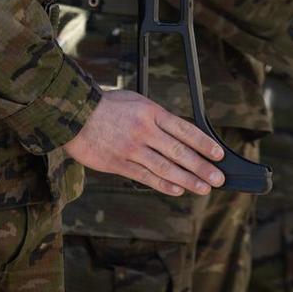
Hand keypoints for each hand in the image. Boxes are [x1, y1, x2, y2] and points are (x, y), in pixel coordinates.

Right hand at [62, 88, 225, 195]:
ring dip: (187, 180)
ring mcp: (131, 149)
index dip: (204, 144)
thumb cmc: (106, 106)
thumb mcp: (137, 102)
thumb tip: (179, 135)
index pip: (185, 130)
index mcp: (151, 112)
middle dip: (202, 167)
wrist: (74, 115)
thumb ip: (156, 118)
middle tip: (218, 179)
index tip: (218, 154)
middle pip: (179, 152)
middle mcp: (144, 131)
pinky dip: (163, 184)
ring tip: (203, 188)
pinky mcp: (118, 164)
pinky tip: (177, 190)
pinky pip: (145, 177)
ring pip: (165, 168)